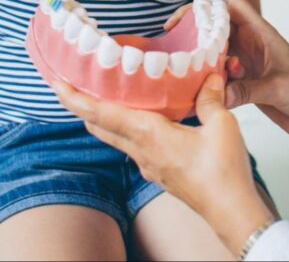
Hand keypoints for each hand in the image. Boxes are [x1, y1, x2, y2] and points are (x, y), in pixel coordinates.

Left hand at [53, 75, 272, 253]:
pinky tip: (137, 119)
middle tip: (71, 85)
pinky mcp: (159, 172)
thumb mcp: (222, 125)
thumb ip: (210, 98)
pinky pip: (132, 146)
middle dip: (81, 106)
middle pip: (100, 127)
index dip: (78, 100)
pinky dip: (124, 128)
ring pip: (114, 137)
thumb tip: (209, 76)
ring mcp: (149, 164)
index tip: (58, 85)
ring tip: (100, 96)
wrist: (230, 211)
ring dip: (102, 118)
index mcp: (151, 136)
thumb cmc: (224, 172)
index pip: (104, 115)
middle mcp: (143, 151)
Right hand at [177, 0, 288, 140]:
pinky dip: (204, 76)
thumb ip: (248, 90)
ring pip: (214, 48)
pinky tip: (190, 83)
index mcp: (262, 33)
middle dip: (192, 19)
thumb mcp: (279, 88)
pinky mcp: (244, 82)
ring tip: (175, 55)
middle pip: (216, 23)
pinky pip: (217, 73)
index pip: (232, 2)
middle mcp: (251, 43)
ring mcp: (247, 62)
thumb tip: (217, 92)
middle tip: (169, 26)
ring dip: (196, 50)